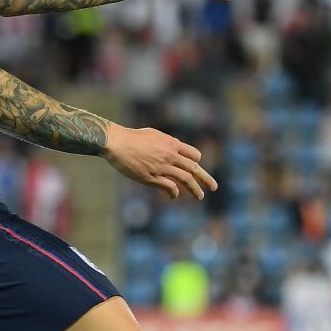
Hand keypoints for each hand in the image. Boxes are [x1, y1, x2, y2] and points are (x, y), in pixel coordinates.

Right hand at [102, 124, 217, 200]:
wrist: (117, 142)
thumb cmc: (132, 137)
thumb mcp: (154, 135)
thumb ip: (165, 143)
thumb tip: (172, 148)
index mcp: (171, 144)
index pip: (193, 154)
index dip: (196, 161)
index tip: (197, 166)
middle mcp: (170, 156)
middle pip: (194, 168)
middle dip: (206, 179)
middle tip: (214, 187)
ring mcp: (162, 167)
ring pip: (186, 179)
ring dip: (195, 189)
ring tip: (200, 196)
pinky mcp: (152, 178)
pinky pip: (169, 187)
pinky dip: (174, 192)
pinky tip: (174, 196)